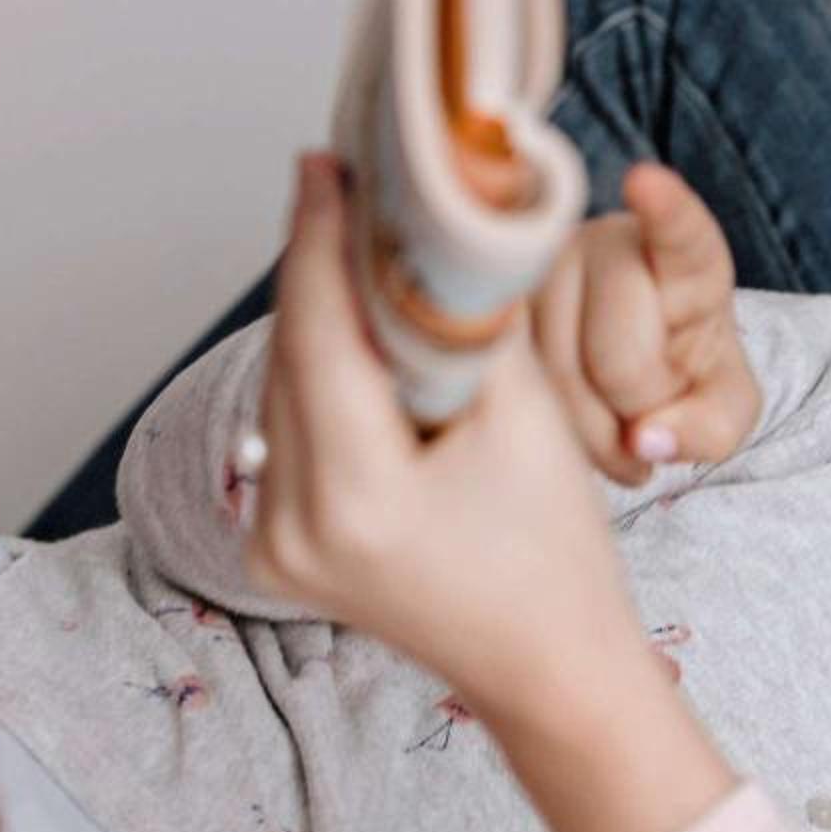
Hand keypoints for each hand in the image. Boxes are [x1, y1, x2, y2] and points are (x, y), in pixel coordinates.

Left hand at [243, 151, 655, 725]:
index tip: (326, 162)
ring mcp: (272, 545)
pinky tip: (354, 339)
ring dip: (318, 321)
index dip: (318, 238)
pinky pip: (290, 433)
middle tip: (348, 190)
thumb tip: (427, 230)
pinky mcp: (276, 551)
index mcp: (354, 498)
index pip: (318, 332)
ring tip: (354, 252)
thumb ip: (463, 322)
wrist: (549, 669)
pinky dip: (320, 380)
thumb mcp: (526, 420)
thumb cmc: (558, 556)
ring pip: (284, 391)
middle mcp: (290, 526)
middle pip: (292, 357)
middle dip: (319, 270)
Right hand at [529, 160, 762, 482]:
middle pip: (620, 355)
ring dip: (589, 426)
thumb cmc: (685, 376)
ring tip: (611, 419)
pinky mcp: (489, 301)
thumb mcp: (723, 408)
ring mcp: (540, 267)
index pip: (680, 233)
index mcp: (685, 261)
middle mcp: (607, 246)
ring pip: (558, 373)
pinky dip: (543, 418)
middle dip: (638, 408)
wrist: (632, 370)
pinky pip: (511, 379)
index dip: (665, 210)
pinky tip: (566, 415)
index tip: (646, 181)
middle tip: (647, 411)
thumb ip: (710, 430)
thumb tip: (646, 442)